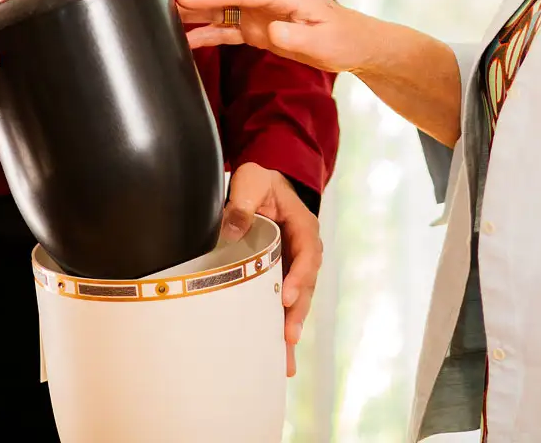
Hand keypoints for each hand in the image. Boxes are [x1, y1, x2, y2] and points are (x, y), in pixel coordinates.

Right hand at [163, 0, 376, 75]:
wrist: (359, 48)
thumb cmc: (346, 41)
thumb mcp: (325, 43)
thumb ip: (297, 36)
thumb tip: (271, 32)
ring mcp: (258, 12)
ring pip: (215, 5)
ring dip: (186, 3)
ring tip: (151, 1)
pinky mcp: (256, 29)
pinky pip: (223, 28)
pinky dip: (201, 32)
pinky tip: (180, 39)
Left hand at [223, 162, 320, 377]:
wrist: (262, 184)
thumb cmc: (260, 181)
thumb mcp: (252, 180)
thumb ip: (244, 200)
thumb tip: (232, 228)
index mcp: (303, 226)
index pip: (308, 253)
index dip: (299, 276)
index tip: (286, 295)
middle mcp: (304, 250)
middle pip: (305, 286)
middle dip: (297, 313)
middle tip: (288, 337)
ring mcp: (293, 266)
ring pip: (296, 300)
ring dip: (290, 326)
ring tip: (284, 360)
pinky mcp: (280, 277)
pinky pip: (282, 303)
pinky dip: (279, 327)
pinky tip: (276, 355)